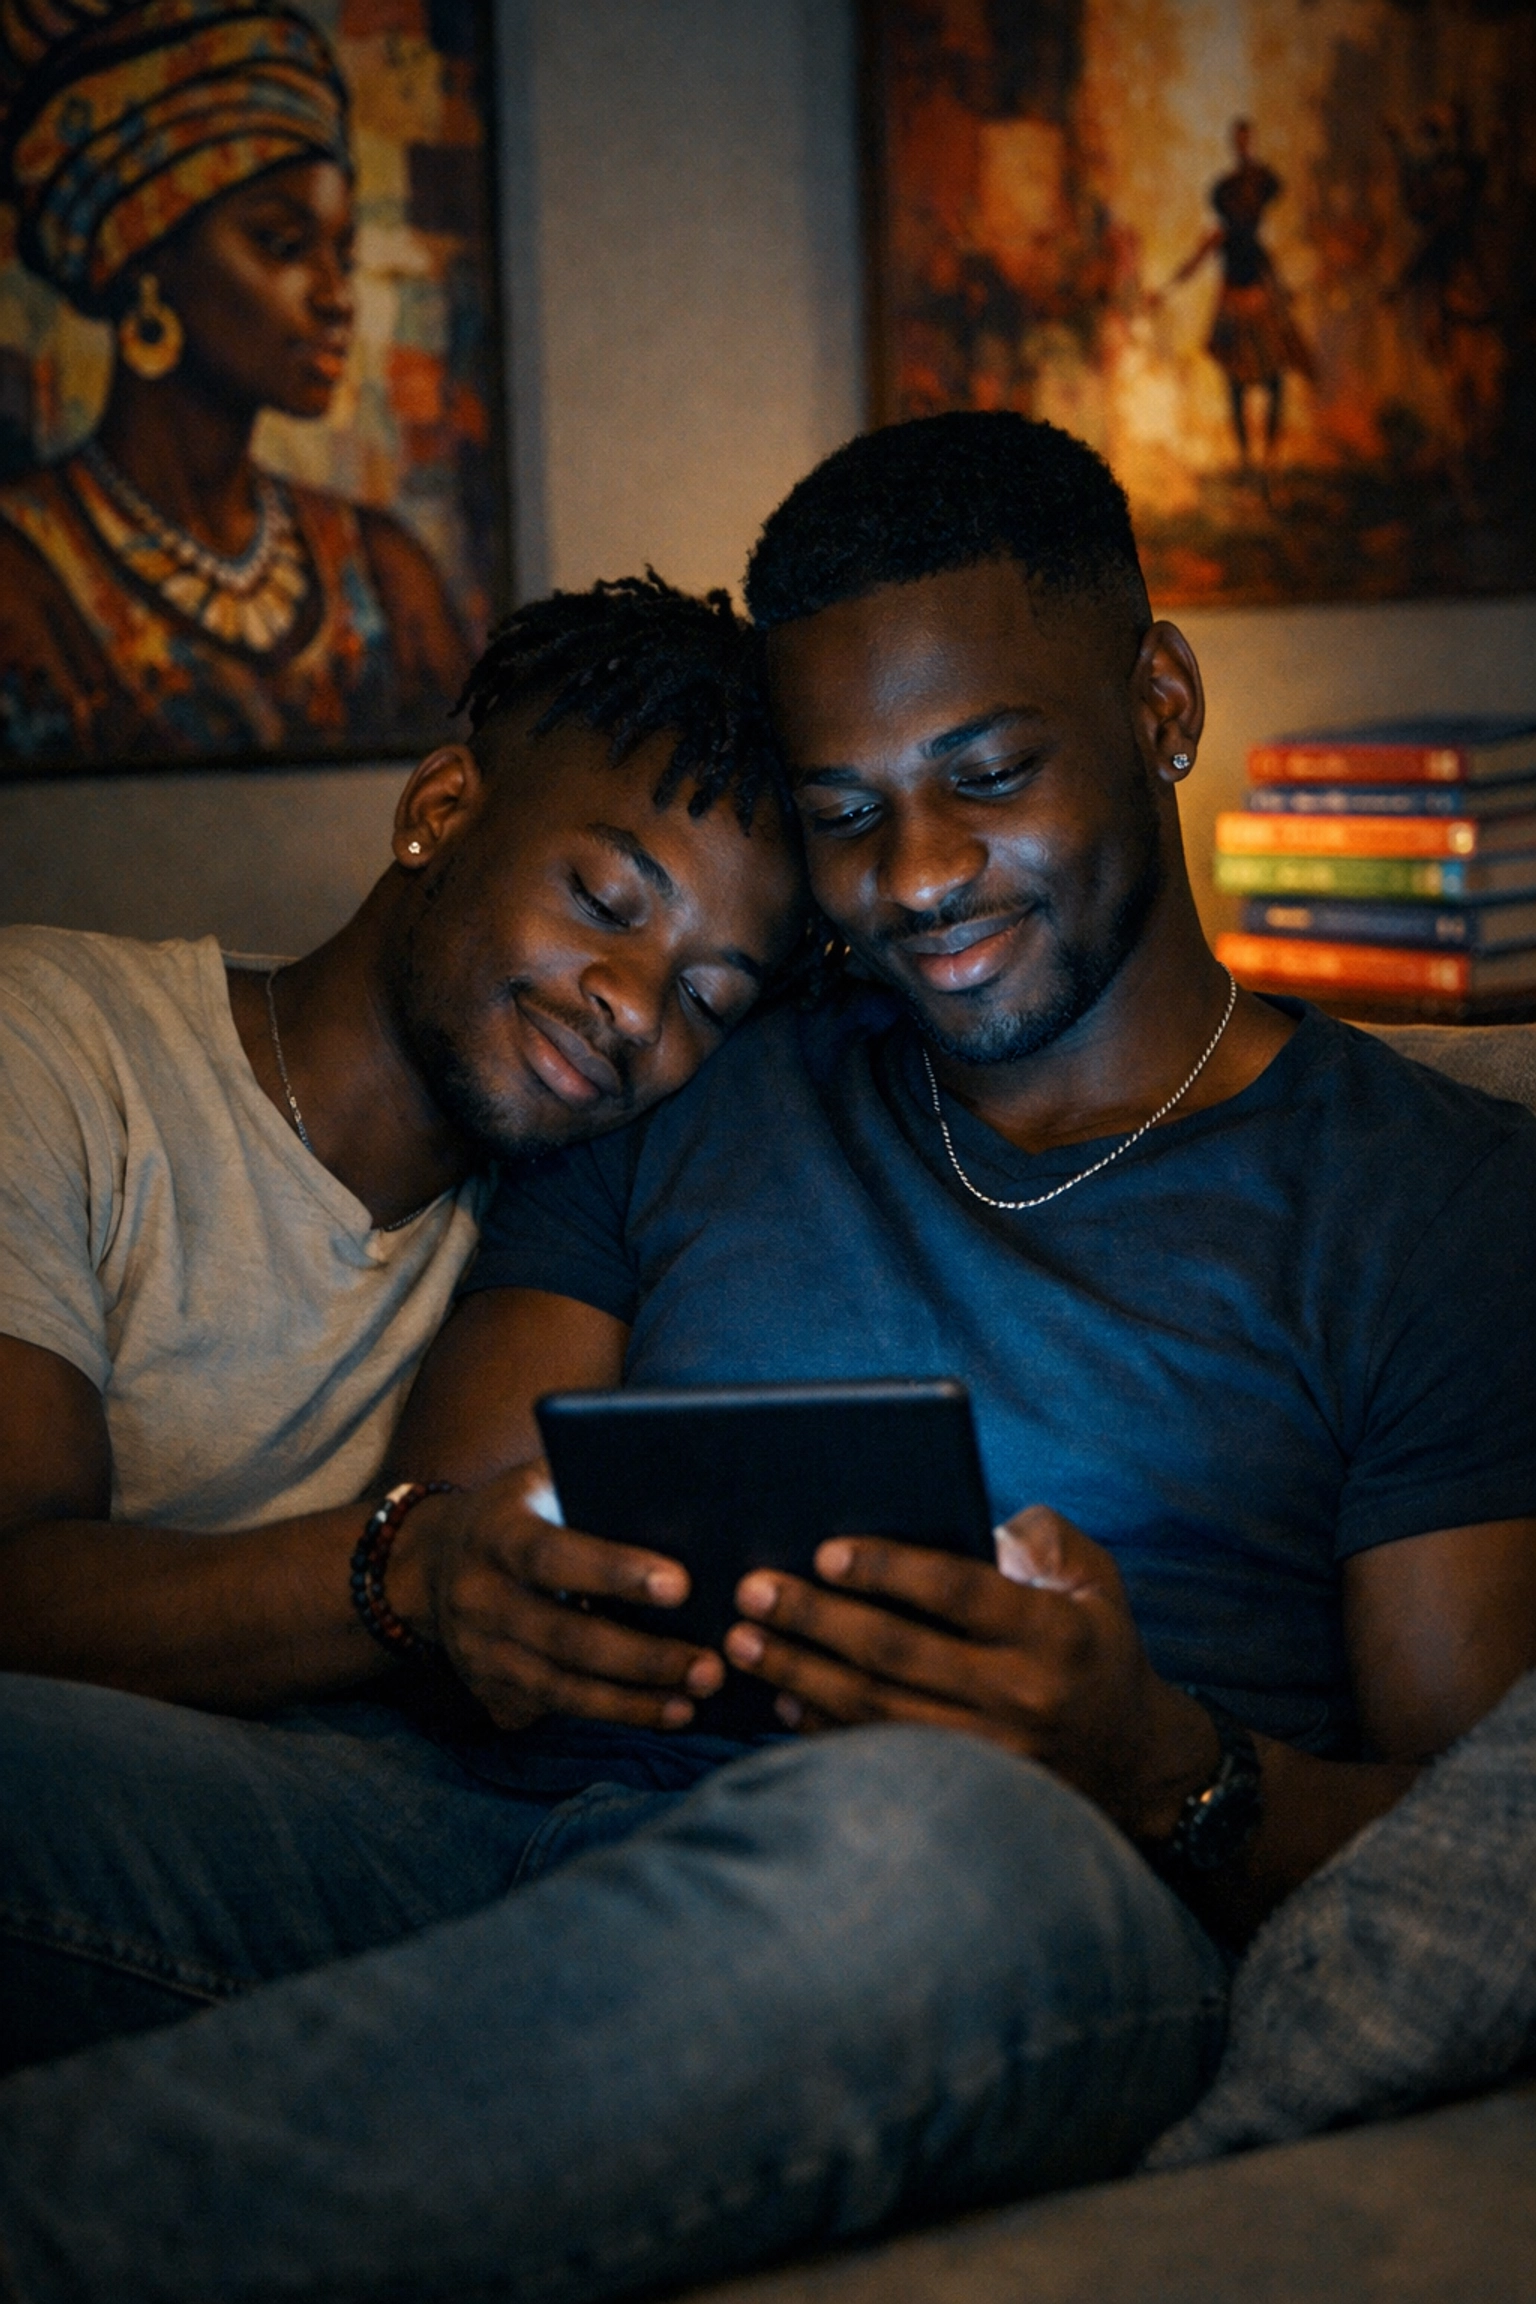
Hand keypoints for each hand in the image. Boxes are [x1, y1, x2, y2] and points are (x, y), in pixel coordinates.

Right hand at [388, 1460, 724, 1731]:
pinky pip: (557, 1710)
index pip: (554, 1557)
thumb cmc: (520, 1512)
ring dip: (634, 1701)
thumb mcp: (542, 1481)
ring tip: (696, 1697)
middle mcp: (480, 1598)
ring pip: (563, 1689)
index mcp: (496, 1534)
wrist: (434, 1563)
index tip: (681, 1586)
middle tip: (711, 1664)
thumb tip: (686, 1500)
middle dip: (642, 1656)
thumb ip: (596, 1484)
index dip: (615, 1572)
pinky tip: (665, 1711)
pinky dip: (615, 1714)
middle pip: (566, 1637)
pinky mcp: (490, 1692)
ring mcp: (480, 1653)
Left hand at [724, 1506, 1216, 1836]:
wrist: (1134, 1763)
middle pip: (899, 1653)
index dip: (889, 1569)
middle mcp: (1020, 1696)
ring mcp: (991, 1755)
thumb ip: (1042, 1537)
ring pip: (876, 1710)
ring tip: (741, 1641)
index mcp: (1051, 1633)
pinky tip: (779, 1695)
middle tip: (752, 1589)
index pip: (959, 1592)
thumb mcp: (1095, 1580)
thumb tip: (973, 1519)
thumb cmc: (1095, 1646)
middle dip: (816, 1619)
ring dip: (800, 1672)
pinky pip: (879, 1756)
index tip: (825, 1550)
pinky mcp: (965, 1791)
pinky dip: (822, 1727)